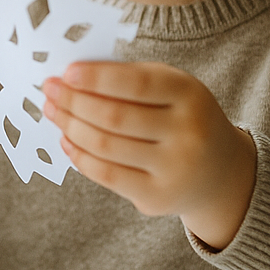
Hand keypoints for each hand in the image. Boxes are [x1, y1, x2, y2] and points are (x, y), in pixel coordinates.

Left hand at [41, 61, 255, 248]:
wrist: (221, 171)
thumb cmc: (182, 117)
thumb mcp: (172, 89)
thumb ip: (129, 78)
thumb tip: (72, 76)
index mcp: (190, 94)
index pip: (137, 83)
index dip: (97, 78)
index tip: (66, 72)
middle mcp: (188, 132)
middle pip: (115, 116)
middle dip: (74, 101)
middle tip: (48, 89)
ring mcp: (174, 169)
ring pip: (106, 146)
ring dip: (70, 126)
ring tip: (52, 111)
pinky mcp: (157, 197)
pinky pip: (107, 175)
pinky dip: (80, 156)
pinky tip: (66, 139)